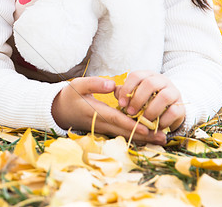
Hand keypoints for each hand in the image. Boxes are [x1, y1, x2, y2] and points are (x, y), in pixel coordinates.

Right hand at [52, 76, 166, 143]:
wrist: (59, 111)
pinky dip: (135, 135)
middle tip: (163, 137)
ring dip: (143, 138)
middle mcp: (101, 123)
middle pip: (125, 131)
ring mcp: (103, 128)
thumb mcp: (78, 84)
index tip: (148, 128)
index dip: (132, 125)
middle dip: (144, 136)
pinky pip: (122, 133)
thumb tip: (112, 85)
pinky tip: (149, 136)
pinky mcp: (105, 129)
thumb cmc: (69, 96)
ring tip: (161, 138)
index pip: (117, 119)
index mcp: (95, 111)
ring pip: (125, 135)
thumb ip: (95, 83)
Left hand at [115, 70, 184, 133]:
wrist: (169, 107)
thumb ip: (124, 92)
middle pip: (150, 84)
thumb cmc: (147, 100)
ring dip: (151, 110)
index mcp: (148, 75)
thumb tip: (115, 92)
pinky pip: (174, 111)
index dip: (127, 89)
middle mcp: (162, 80)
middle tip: (130, 112)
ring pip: (164, 97)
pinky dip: (163, 120)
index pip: (136, 76)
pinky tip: (156, 126)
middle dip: (138, 99)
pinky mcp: (181, 106)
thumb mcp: (135, 94)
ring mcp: (173, 92)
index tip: (121, 104)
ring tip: (143, 120)